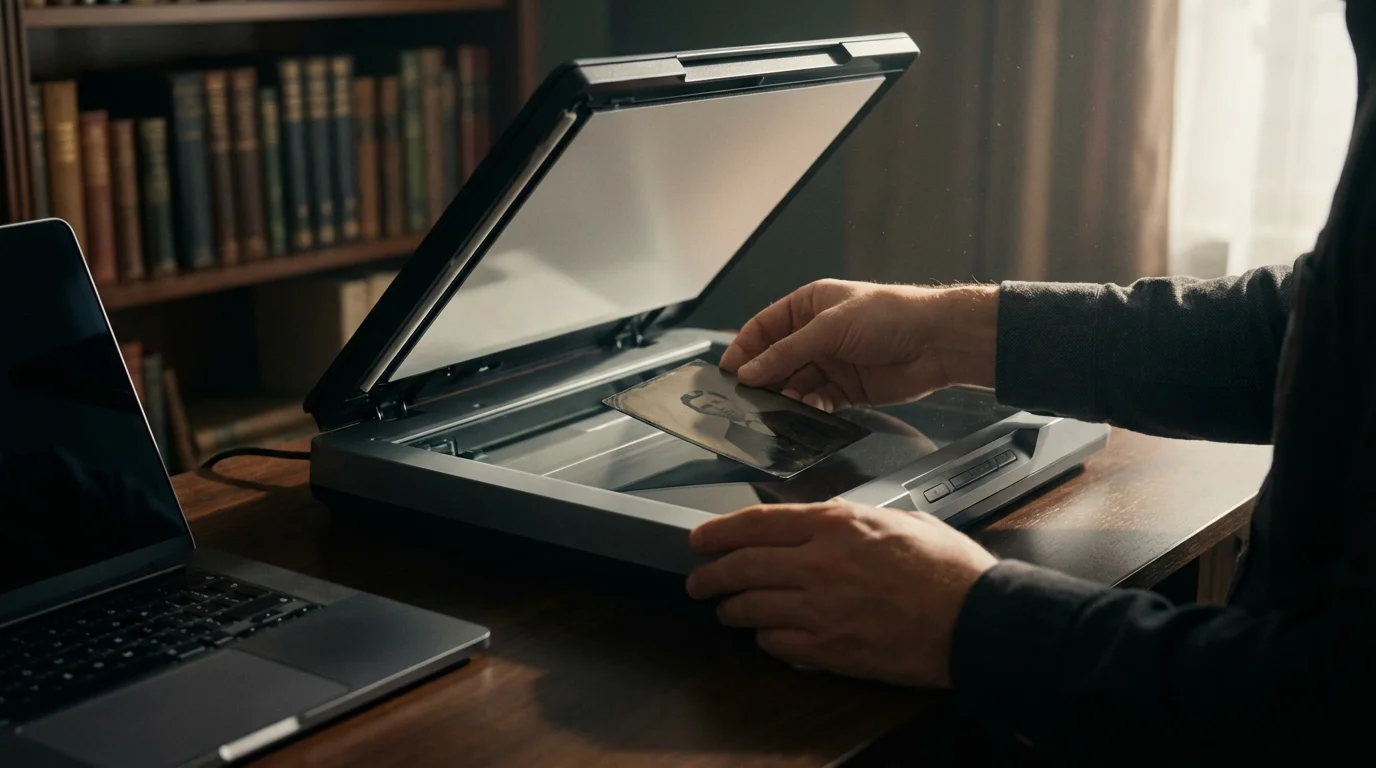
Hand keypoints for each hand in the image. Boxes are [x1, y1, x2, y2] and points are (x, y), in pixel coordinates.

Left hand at [685, 501, 996, 688]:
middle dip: (710, 575)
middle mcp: (819, 563)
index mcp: (836, 525)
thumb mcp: (897, 519)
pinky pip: (776, 644)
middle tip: (698, 580)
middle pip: (741, 567)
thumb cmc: (947, 569)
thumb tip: (825, 522)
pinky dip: (765, 638)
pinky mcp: (829, 649)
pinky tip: (766, 635)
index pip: (756, 523)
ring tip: (726, 610)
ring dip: (731, 609)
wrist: (976, 619)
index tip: (700, 539)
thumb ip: (852, 520)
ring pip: (750, 607)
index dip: (718, 532)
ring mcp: (820, 609)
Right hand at [719, 279, 998, 411]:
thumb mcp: (830, 327)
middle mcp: (817, 334)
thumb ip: (787, 352)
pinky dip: (810, 409)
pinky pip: (818, 402)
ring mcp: (832, 363)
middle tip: (746, 397)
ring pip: (795, 384)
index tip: (727, 370)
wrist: (938, 342)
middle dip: (762, 377)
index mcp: (809, 306)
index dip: (744, 347)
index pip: (764, 327)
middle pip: (776, 359)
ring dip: (785, 397)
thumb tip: (749, 370)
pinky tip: (807, 410)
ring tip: (777, 407)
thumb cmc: (890, 316)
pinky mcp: (847, 390)